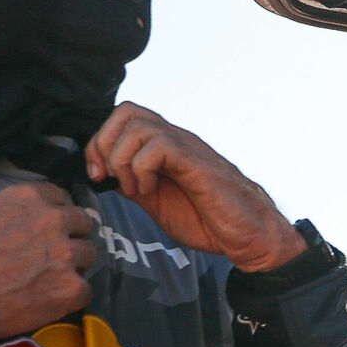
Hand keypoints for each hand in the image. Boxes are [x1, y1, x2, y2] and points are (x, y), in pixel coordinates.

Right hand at [0, 181, 96, 339]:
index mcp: (31, 198)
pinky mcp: (71, 287)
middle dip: (71, 238)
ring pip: (88, 255)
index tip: (49, 228)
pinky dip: (71, 297)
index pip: (62, 197)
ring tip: (50, 280)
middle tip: (53, 256)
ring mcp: (66, 253)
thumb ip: (17, 212)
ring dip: (74, 266)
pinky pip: (85, 290)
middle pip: (83, 224)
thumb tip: (32, 220)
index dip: (57, 215)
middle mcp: (55, 219)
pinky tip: (50, 302)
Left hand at [86, 104, 305, 272]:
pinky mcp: (197, 163)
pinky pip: (159, 146)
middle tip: (107, 177)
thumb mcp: (155, 201)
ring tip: (133, 187)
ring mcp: (187, 148)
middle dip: (104, 145)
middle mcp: (175, 140)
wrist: (248, 234)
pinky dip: (141, 168)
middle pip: (127, 111)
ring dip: (123, 159)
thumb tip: (102, 175)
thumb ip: (131, 184)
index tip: (97, 175)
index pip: (123, 118)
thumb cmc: (209, 219)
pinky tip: (149, 189)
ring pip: (139, 126)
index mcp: (164, 147)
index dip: (99, 142)